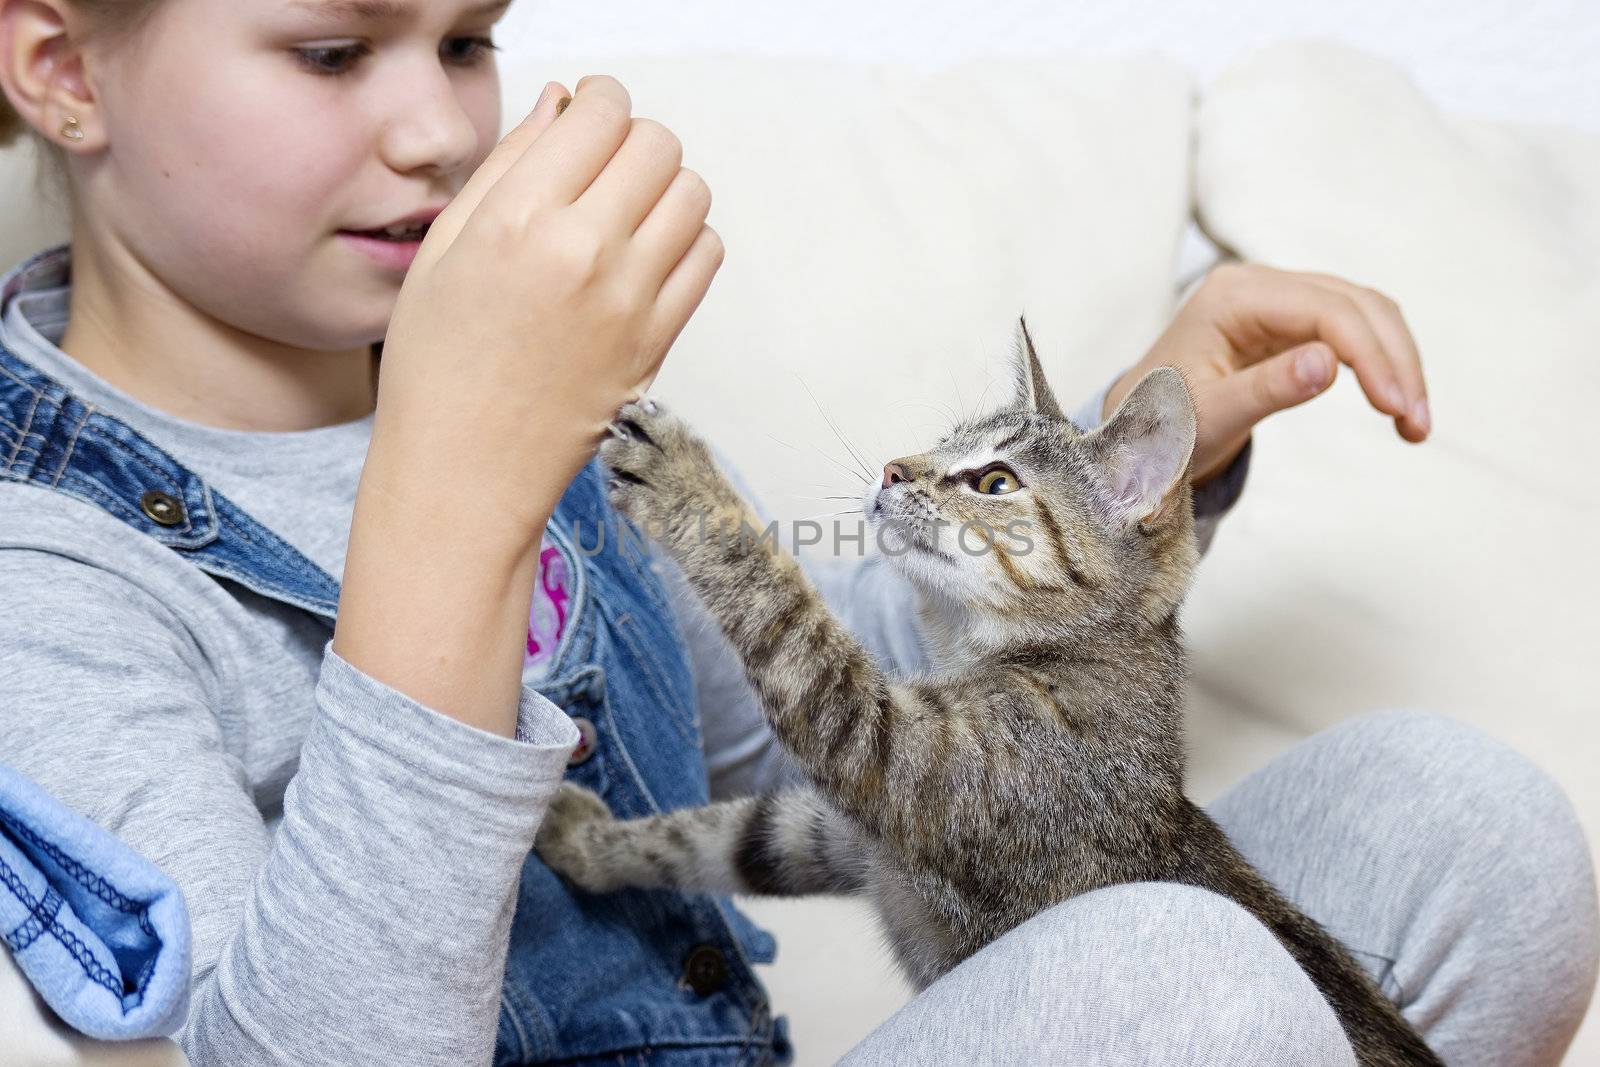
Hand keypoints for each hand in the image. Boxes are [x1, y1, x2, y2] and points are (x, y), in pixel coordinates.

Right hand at [372, 74, 723, 531]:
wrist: (466, 472)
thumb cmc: (438, 366)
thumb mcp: (444, 250)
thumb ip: (508, 166)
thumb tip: (562, 102)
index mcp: (518, 222)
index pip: (600, 114)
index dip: (598, 101)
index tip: (587, 114)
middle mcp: (584, 253)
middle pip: (658, 144)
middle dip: (633, 138)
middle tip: (604, 163)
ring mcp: (630, 300)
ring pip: (692, 193)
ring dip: (665, 186)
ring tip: (626, 210)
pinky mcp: (658, 341)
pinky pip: (706, 254)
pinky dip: (686, 238)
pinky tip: (645, 254)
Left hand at [1104, 262, 1428, 486]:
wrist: (1138, 429)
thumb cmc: (1161, 424)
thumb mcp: (1208, 416)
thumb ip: (1265, 390)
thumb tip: (1329, 366)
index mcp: (1232, 296)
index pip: (1324, 310)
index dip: (1370, 355)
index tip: (1396, 407)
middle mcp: (1258, 285)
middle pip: (1355, 304)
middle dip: (1395, 361)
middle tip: (1417, 423)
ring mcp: (1277, 298)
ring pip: (1364, 313)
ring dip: (1397, 362)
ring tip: (1414, 424)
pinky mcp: (1290, 319)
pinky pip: (1351, 330)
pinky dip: (1379, 363)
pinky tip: (1394, 401)